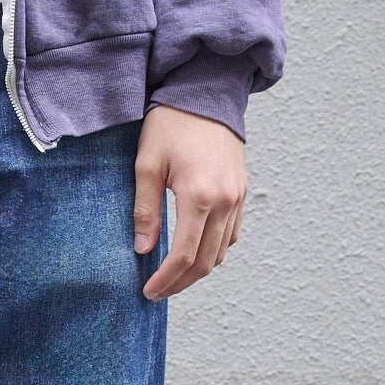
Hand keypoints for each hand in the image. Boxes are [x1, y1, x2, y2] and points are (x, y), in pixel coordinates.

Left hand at [133, 105, 247, 299]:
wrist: (206, 92)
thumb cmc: (171, 124)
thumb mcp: (147, 164)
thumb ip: (145, 210)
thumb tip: (143, 249)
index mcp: (199, 195)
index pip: (183, 255)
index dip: (165, 280)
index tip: (148, 291)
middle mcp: (225, 201)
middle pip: (204, 262)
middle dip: (180, 283)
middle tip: (158, 292)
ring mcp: (238, 198)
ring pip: (220, 253)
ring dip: (197, 271)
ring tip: (172, 276)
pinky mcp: (242, 193)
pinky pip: (230, 235)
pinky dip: (212, 251)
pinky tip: (192, 252)